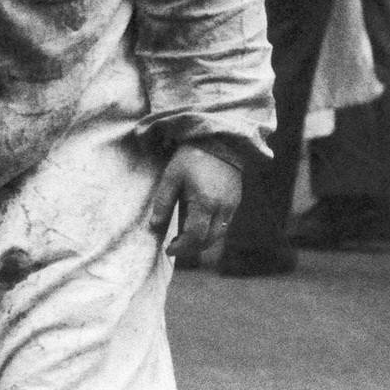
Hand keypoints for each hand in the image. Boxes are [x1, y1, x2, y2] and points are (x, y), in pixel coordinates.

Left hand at [147, 143, 242, 259]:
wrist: (218, 140)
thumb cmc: (191, 157)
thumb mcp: (171, 177)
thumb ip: (163, 203)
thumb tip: (154, 227)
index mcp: (205, 202)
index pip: (195, 236)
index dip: (181, 247)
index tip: (168, 248)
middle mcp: (222, 207)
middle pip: (208, 241)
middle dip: (190, 248)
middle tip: (174, 246)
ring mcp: (232, 205)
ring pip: (218, 235)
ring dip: (201, 242)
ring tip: (184, 238)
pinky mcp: (236, 201)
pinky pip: (224, 225)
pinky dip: (211, 231)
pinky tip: (198, 225)